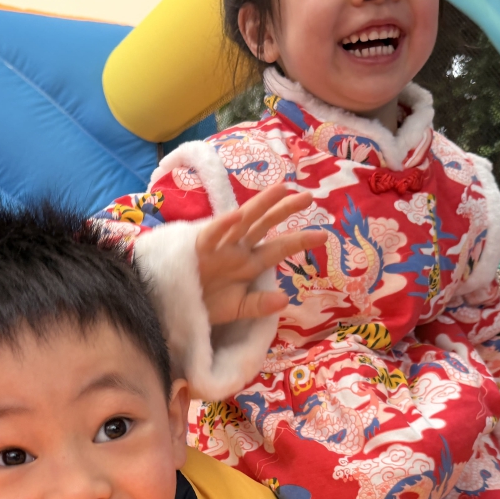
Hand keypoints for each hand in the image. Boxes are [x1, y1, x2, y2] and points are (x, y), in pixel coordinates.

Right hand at [196, 184, 326, 325]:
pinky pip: (212, 234)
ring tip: (281, 189)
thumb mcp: (237, 309)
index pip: (279, 248)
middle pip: (265, 225)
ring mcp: (220, 246)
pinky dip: (223, 224)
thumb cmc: (206, 305)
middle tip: (308, 196)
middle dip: (285, 210)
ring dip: (261, 205)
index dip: (300, 240)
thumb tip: (285, 299)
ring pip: (243, 221)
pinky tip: (237, 215)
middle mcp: (238, 250)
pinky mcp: (199, 248)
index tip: (324, 235)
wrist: (175, 309)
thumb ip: (260, 305)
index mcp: (249, 264)